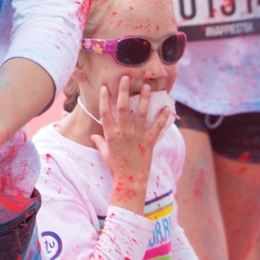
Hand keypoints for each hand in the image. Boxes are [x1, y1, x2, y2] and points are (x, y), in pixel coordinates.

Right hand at [90, 76, 171, 212]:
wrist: (130, 181)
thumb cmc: (116, 167)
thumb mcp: (105, 154)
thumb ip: (100, 142)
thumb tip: (93, 136)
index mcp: (111, 135)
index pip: (106, 113)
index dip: (105, 99)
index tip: (106, 88)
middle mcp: (124, 133)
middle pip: (124, 108)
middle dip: (124, 91)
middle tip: (126, 78)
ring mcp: (137, 137)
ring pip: (141, 114)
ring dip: (145, 99)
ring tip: (147, 87)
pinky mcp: (149, 142)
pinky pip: (157, 128)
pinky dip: (163, 118)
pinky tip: (167, 108)